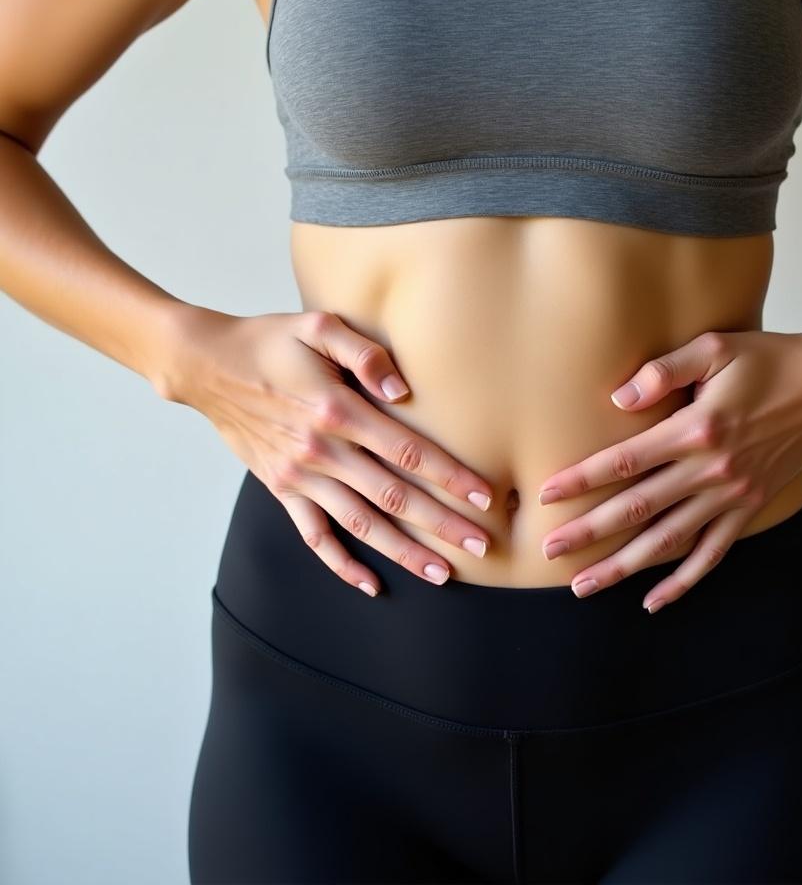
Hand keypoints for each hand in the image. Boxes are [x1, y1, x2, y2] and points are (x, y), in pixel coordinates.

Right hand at [164, 306, 495, 594]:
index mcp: (337, 409)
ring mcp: (299, 476)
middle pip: (393, 496)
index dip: (449, 476)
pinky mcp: (281, 490)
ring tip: (442, 573)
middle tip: (481, 545)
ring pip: (361, 524)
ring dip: (403, 552)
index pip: (407, 451)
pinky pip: (314, 537)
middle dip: (442, 524)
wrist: (207, 366)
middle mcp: (321, 451)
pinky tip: (370, 584)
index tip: (484, 496)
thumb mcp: (319, 326)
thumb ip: (365, 353)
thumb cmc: (270, 341)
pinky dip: (341, 564)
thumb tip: (403, 389)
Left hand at [535, 326, 801, 613]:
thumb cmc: (768, 359)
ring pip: (669, 541)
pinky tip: (654, 601)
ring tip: (585, 585)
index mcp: (696, 429)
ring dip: (624, 566)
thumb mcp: (715, 347)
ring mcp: (732, 495)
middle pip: (638, 509)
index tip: (546, 493)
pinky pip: (713, 553)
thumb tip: (618, 398)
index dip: (582, 478)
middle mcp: (711, 470)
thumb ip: (664, 369)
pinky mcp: (750, 508)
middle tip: (549, 550)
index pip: (625, 461)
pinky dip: (684, 581)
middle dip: (589, 531)